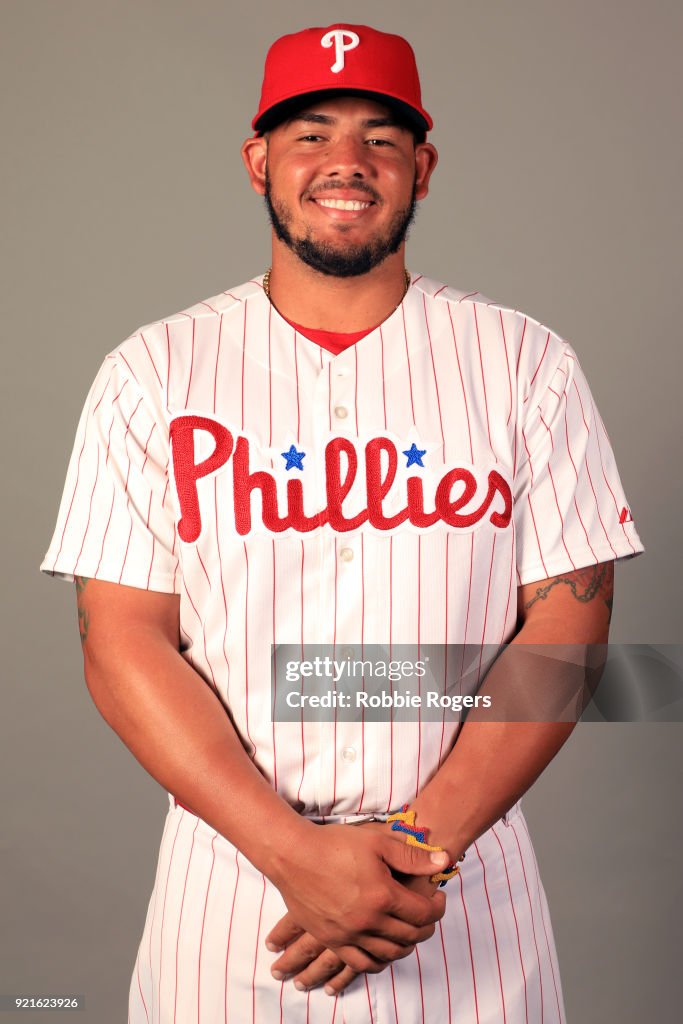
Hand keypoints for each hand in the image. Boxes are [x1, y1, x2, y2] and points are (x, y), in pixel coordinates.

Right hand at [267, 820, 445, 993]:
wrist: (293, 855)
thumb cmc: (334, 844)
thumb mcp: (377, 842)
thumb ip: (412, 856)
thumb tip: (443, 862)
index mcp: (382, 895)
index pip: (422, 913)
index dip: (437, 907)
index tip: (439, 898)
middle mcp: (368, 921)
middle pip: (409, 936)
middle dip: (426, 927)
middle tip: (429, 914)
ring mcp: (348, 935)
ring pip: (388, 953)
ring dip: (406, 945)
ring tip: (410, 931)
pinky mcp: (332, 940)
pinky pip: (361, 963)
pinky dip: (379, 961)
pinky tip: (384, 951)